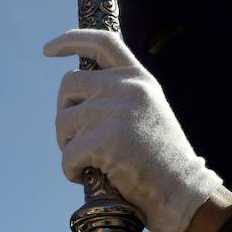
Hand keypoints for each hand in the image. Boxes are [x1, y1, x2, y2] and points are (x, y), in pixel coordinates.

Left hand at [44, 29, 221, 231]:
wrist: (182, 191)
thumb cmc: (161, 160)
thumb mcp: (147, 111)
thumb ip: (119, 96)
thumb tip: (74, 97)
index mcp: (139, 78)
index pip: (102, 42)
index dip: (71, 40)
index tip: (48, 49)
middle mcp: (127, 87)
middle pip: (68, 84)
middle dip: (64, 112)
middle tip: (76, 139)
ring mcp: (115, 111)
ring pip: (62, 121)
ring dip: (67, 145)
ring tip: (90, 161)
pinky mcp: (104, 139)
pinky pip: (67, 154)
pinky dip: (71, 170)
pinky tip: (88, 177)